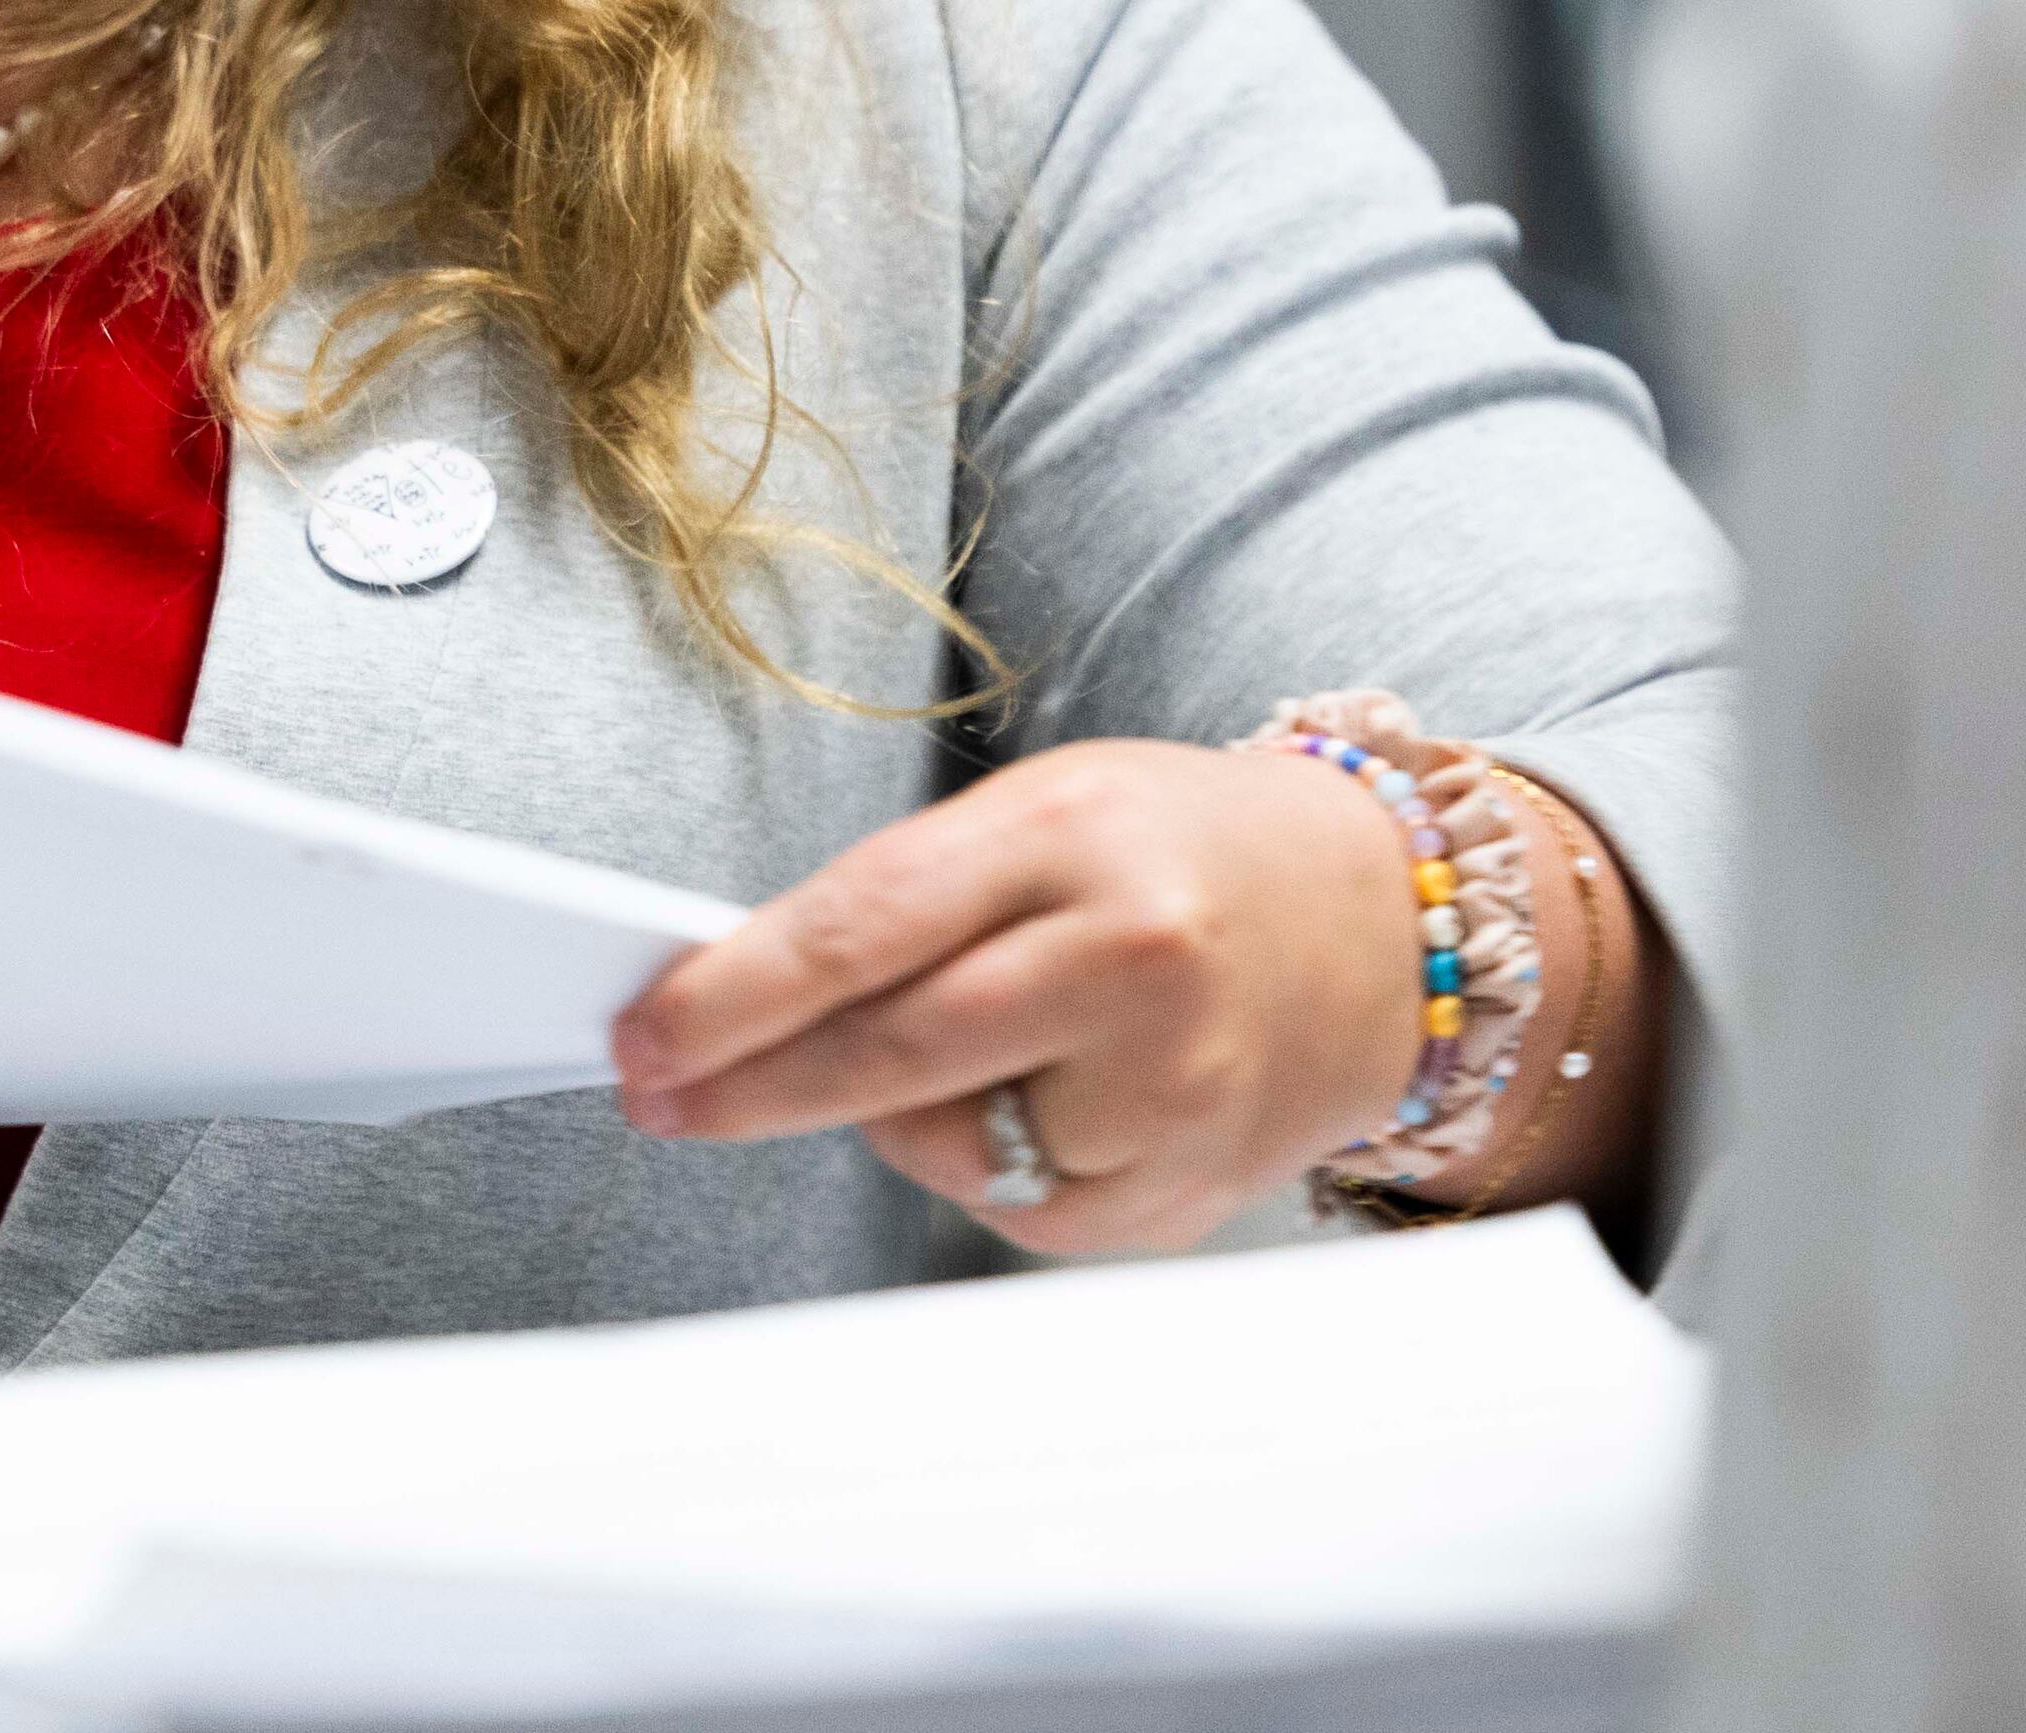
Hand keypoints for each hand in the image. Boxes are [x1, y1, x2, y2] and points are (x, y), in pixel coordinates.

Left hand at [607, 738, 1420, 1255]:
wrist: (1378, 918)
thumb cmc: (1184, 850)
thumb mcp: (1044, 812)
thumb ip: (906, 897)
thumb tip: (740, 993)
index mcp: (1073, 835)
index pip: (863, 926)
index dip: (732, 995)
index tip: (646, 1035)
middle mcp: (1129, 958)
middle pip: (889, 1053)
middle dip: (749, 1085)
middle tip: (665, 1094)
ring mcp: (1170, 1086)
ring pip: (948, 1148)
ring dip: (903, 1115)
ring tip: (986, 1041)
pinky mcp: (1187, 1186)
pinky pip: (1021, 1214)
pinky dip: (996, 1168)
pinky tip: (1055, 1099)